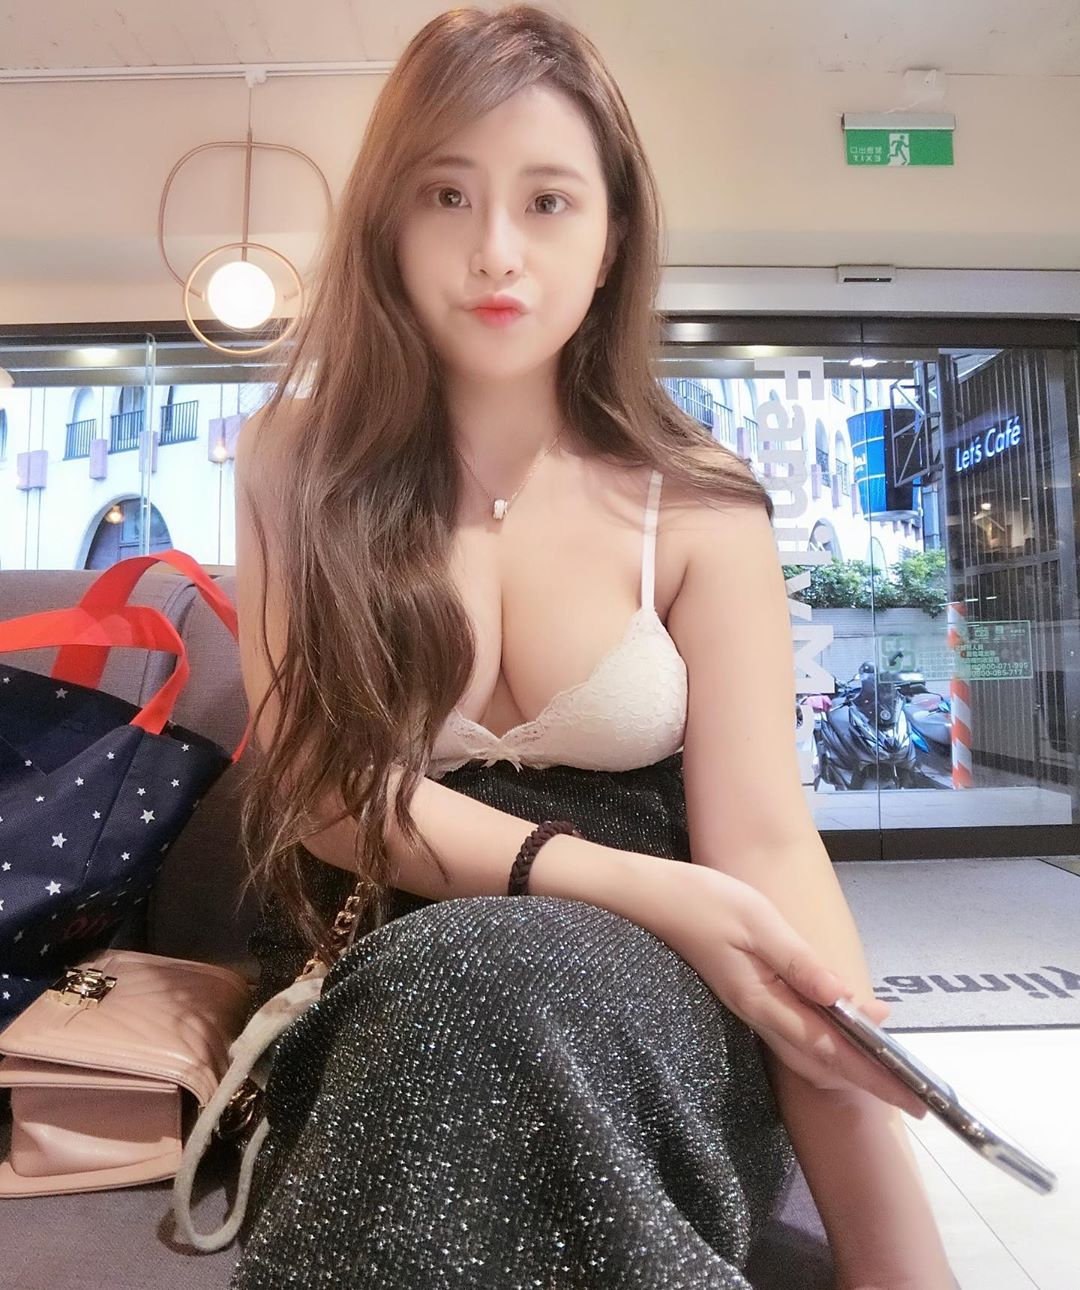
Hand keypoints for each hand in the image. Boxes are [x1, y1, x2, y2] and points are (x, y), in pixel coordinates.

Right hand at [642, 863, 926, 1117]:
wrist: (654, 899)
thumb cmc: (706, 903)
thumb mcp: (758, 923)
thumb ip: (800, 963)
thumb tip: (844, 999)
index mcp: (765, 1000)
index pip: (829, 1048)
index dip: (872, 1073)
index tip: (912, 1096)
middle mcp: (760, 1013)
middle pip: (821, 1060)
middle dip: (868, 1078)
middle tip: (913, 1094)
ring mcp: (752, 1006)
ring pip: (807, 1050)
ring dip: (848, 1062)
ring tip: (887, 1067)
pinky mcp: (748, 994)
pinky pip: (795, 1031)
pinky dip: (825, 1041)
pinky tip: (841, 1027)